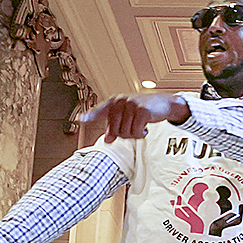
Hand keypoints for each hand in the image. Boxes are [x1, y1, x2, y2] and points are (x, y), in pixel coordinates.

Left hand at [75, 92, 189, 141]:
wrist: (164, 103)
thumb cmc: (144, 110)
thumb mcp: (128, 117)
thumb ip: (116, 127)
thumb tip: (108, 140)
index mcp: (114, 102)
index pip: (99, 111)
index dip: (89, 116)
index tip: (79, 119)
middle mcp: (120, 102)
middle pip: (115, 130)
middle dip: (125, 134)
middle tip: (133, 128)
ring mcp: (131, 105)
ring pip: (125, 133)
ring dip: (135, 134)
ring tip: (140, 127)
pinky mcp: (141, 111)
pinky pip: (136, 131)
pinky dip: (141, 134)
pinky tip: (145, 129)